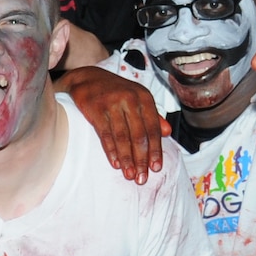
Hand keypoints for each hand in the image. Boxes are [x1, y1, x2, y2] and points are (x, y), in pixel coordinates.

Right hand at [62, 66, 167, 183]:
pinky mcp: (95, 108)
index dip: (155, 150)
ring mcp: (112, 103)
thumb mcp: (137, 98)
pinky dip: (111, 150)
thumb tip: (168, 132)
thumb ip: (153, 115)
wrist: (86, 77)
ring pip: (123, 137)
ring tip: (130, 175)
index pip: (153, 128)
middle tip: (142, 178)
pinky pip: (105, 133)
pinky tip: (115, 163)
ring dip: (127, 159)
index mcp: (144, 97)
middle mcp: (130, 99)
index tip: (156, 168)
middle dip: (142, 159)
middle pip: (139, 135)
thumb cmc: (115, 91)